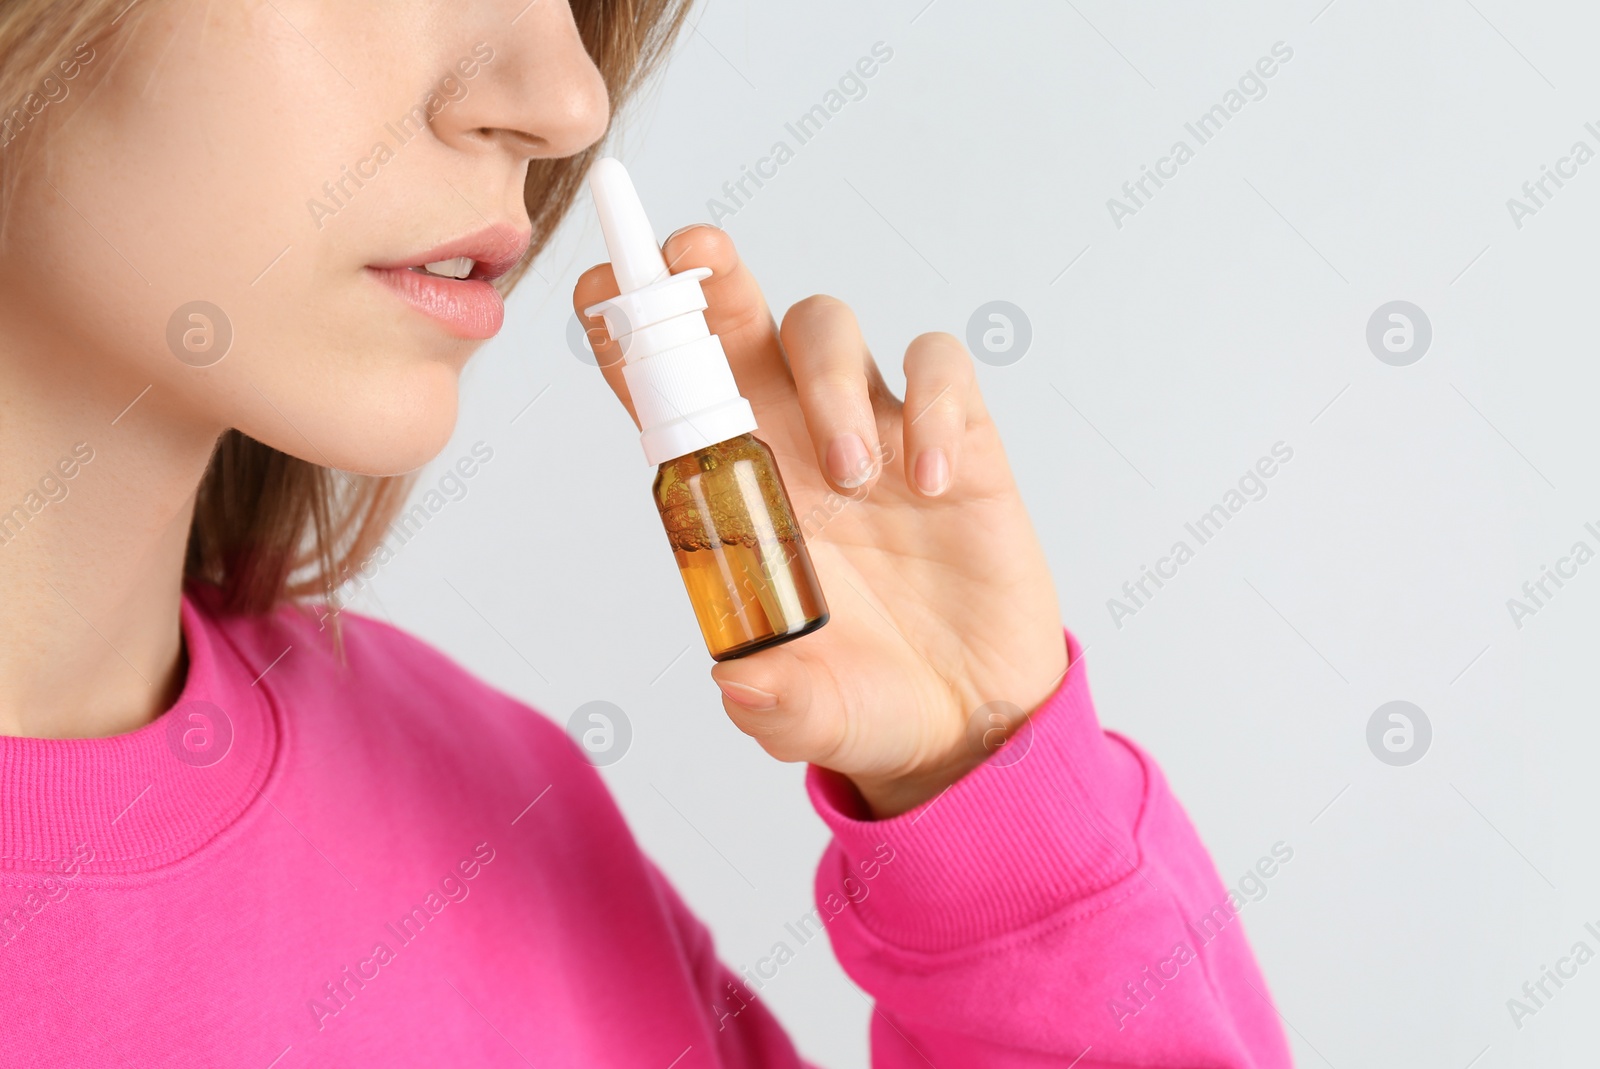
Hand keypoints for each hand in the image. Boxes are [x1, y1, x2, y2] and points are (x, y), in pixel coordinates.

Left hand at [573, 226, 1067, 817]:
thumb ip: (777, 706)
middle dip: (709, 276)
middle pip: (734, 321)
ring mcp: (868, 429)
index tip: (597, 296)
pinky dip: (932, 405)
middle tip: (701, 257)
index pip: (661, 392)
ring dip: (832, 381)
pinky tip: (930, 483)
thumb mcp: (816, 715)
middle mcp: (787, 441)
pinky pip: (936, 369)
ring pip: (827, 328)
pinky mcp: (952, 435)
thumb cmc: (867, 697)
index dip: (625, 335)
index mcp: (726, 491)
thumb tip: (739, 682)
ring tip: (857, 478)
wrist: (969, 712)